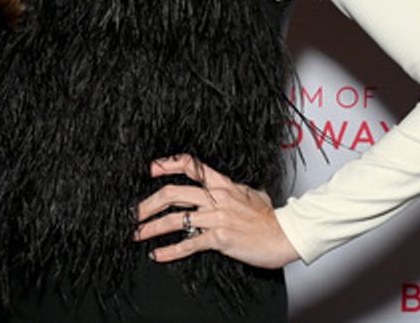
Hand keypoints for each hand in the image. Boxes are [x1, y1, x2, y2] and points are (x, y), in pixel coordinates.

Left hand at [134, 153, 299, 269]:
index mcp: (223, 184)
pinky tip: (158, 254)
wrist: (284, 236)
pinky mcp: (219, 238)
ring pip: (176, 219)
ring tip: (138, 234)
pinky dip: (170, 250)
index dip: (168, 164)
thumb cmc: (269, 218)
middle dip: (149, 204)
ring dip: (152, 228)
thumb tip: (227, 186)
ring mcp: (217, 217)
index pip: (191, 166)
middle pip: (173, 193)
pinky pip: (189, 243)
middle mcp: (217, 197)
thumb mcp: (251, 193)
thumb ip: (234, 188)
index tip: (151, 169)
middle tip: (135, 213)